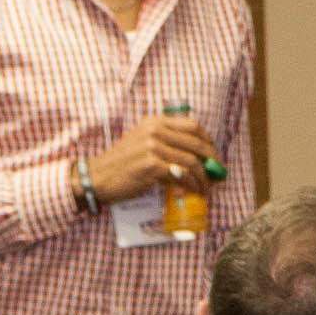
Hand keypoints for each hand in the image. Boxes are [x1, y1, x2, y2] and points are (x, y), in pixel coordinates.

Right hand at [85, 112, 214, 207]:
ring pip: (192, 161)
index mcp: (154, 122)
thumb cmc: (122, 164)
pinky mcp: (151, 165)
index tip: (215, 156)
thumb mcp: (143, 142)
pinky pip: (182, 175)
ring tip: (206, 189)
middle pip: (196, 143)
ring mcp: (152, 147)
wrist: (96, 177)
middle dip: (212, 161)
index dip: (209, 141)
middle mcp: (154, 131)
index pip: (192, 125)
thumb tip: (200, 156)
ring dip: (204, 178)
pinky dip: (193, 185)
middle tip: (218, 174)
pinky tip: (194, 192)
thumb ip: (166, 142)